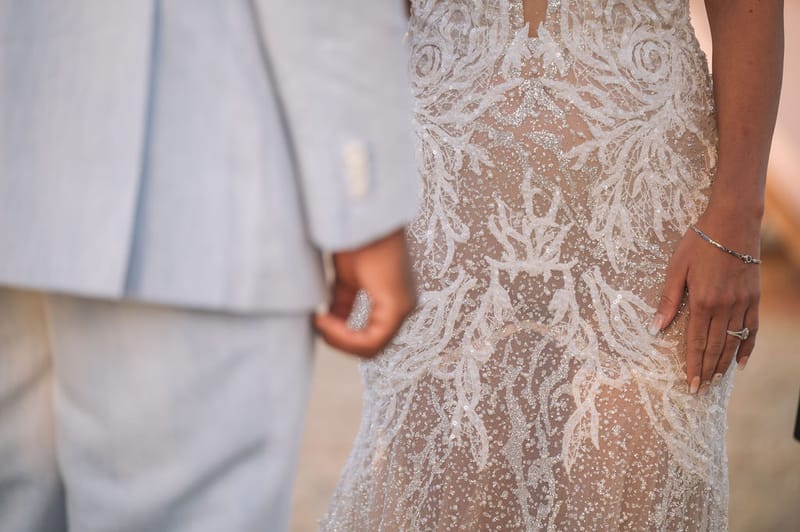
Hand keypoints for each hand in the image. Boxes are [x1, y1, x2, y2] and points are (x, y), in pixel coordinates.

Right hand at [315, 229, 415, 357]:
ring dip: (340, 340)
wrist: (361, 217)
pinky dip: (345, 337)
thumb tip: (328, 319)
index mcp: (392, 300)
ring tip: (320, 322)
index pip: (369, 337)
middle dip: (339, 341)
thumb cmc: (355, 239)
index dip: (340, 336)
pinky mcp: (396, 305)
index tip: (317, 319)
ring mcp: (403, 307)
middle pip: (370, 346)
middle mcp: (403, 307)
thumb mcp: (346, 277)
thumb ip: (343, 300)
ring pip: (372, 347)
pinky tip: (324, 319)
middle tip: (317, 323)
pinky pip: (372, 341)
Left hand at [652, 207, 760, 393]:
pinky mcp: (754, 298)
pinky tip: (742, 362)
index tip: (690, 384)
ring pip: (733, 342)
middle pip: (715, 347)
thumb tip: (655, 327)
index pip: (696, 342)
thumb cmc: (700, 242)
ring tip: (716, 381)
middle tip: (701, 391)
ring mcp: (742, 304)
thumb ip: (668, 299)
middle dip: (707, 371)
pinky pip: (752, 329)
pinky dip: (747, 347)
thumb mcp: (676, 268)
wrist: (733, 222)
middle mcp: (725, 307)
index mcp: (702, 302)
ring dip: (724, 364)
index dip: (693, 365)